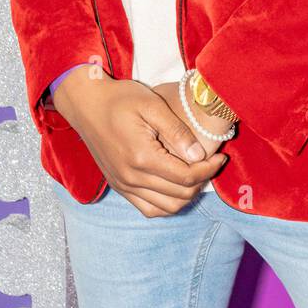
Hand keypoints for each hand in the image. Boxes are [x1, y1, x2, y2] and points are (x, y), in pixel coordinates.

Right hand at [52, 66, 226, 217]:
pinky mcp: (119, 186)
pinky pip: (148, 209)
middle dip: (202, 181)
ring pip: (165, 208)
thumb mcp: (152, 105)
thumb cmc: (120, 99)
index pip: (186, 177)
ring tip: (197, 174)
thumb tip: (199, 155)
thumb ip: (177, 131)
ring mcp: (123, 185)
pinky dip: (167, 204)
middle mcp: (131, 178)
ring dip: (186, 195)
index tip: (221, 157)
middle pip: (179, 195)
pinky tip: (176, 185)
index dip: (209, 170)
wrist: (87, 104)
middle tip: (212, 163)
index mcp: (141, 157)